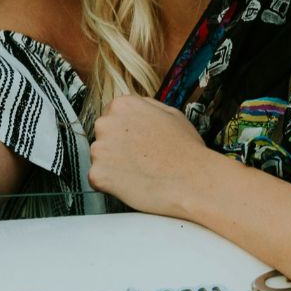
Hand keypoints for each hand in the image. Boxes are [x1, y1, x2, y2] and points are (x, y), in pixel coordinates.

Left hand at [85, 94, 231, 216]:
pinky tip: (133, 183)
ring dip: (114, 165)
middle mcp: (106, 123)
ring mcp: (100, 149)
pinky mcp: (98, 175)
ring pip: (100, 158)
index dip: (125, 132)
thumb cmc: (186, 150)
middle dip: (117, 147)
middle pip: (103, 136)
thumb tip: (136, 108)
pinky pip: (98, 179)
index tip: (136, 142)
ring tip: (139, 171)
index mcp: (123, 105)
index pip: (112, 116)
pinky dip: (111, 184)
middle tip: (140, 158)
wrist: (192, 180)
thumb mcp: (171, 114)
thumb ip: (146, 107)